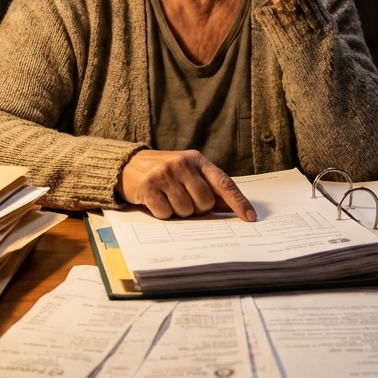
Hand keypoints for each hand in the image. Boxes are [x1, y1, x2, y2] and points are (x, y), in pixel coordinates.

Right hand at [116, 150, 256, 220]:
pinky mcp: (148, 187)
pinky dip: (163, 213)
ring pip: (186, 211)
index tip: (250, 217)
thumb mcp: (187, 172)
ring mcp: (164, 175)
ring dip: (178, 212)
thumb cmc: (164, 171)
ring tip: (168, 198)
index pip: (223, 183)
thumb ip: (208, 186)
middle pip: (204, 203)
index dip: (238, 201)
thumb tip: (230, 207)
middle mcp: (182, 164)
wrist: (127, 165)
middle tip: (183, 199)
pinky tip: (156, 201)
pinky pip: (166, 214)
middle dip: (196, 208)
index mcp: (197, 160)